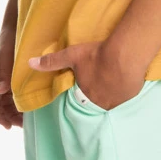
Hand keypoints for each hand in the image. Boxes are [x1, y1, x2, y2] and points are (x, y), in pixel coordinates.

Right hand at [0, 26, 23, 128]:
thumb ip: (4, 72)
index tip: (9, 126)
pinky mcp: (15, 73)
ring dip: (16, 109)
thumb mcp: (5, 55)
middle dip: (9, 116)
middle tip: (24, 124)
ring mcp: (6, 77)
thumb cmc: (9, 39)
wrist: (17, 24)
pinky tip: (31, 102)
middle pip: (0, 104)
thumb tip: (1, 91)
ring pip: (8, 100)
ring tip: (29, 116)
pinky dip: (21, 99)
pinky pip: (16, 91)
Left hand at [29, 40, 145, 111]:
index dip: (83, 89)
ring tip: (113, 78)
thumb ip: (52, 61)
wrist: (124, 56)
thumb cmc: (96, 56)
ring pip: (111, 99)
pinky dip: (124, 89)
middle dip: (97, 93)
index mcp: (85, 96)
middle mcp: (100, 103)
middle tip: (100, 80)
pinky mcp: (130, 96)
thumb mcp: (72, 56)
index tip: (86, 82)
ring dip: (111, 92)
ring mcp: (116, 101)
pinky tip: (125, 78)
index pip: (81, 98)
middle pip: (96, 101)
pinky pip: (125, 96)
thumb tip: (30, 63)